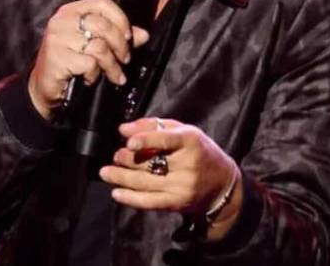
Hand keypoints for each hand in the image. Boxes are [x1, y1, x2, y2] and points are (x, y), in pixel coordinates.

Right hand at [28, 0, 149, 119]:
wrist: (43, 87)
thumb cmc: (70, 63)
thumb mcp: (93, 46)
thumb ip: (118, 37)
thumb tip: (144, 35)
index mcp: (71, 11)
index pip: (103, 3)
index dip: (121, 19)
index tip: (129, 37)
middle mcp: (62, 20)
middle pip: (103, 25)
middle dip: (120, 45)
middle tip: (125, 59)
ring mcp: (57, 38)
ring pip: (99, 46)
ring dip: (111, 64)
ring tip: (114, 75)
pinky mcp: (56, 57)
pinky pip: (89, 63)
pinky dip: (94, 74)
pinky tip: (90, 79)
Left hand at [99, 118, 242, 240]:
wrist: (222, 183)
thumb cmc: (199, 151)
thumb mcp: (183, 131)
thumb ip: (154, 126)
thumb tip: (123, 129)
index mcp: (191, 141)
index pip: (167, 140)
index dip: (146, 140)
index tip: (129, 142)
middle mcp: (188, 164)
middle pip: (151, 162)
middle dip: (127, 159)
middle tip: (116, 155)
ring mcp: (182, 186)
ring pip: (145, 183)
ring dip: (121, 177)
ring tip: (106, 172)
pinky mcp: (177, 203)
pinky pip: (149, 202)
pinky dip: (130, 198)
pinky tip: (116, 192)